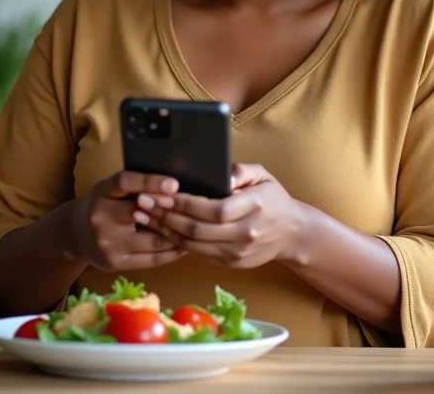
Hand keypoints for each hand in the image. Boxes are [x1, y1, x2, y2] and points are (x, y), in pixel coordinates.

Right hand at [69, 171, 185, 270]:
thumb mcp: (112, 189)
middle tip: (196, 211)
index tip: (174, 184)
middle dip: (170, 212)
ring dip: (177, 234)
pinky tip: (184, 245)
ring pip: (152, 239)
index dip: (150, 183)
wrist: (76, 233)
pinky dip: (171, 252)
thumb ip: (136, 186)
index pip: (125, 183)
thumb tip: (174, 186)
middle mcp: (100, 217)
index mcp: (101, 192)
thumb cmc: (104, 204)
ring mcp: (107, 243)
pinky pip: (151, 259)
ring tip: (196, 229)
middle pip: (141, 214)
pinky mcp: (114, 263)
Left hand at [132, 164, 304, 268]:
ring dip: (165, 231)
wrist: (291, 233)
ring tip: (144, 216)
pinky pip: (198, 253)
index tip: (160, 193)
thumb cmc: (273, 198)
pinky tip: (161, 230)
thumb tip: (222, 174)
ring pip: (194, 244)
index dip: (184, 204)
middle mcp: (246, 232)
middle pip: (198, 229)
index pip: (213, 209)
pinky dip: (176, 242)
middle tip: (142, 203)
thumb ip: (242, 171)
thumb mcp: (264, 175)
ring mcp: (237, 252)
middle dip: (166, 216)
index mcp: (254, 207)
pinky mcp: (231, 263)